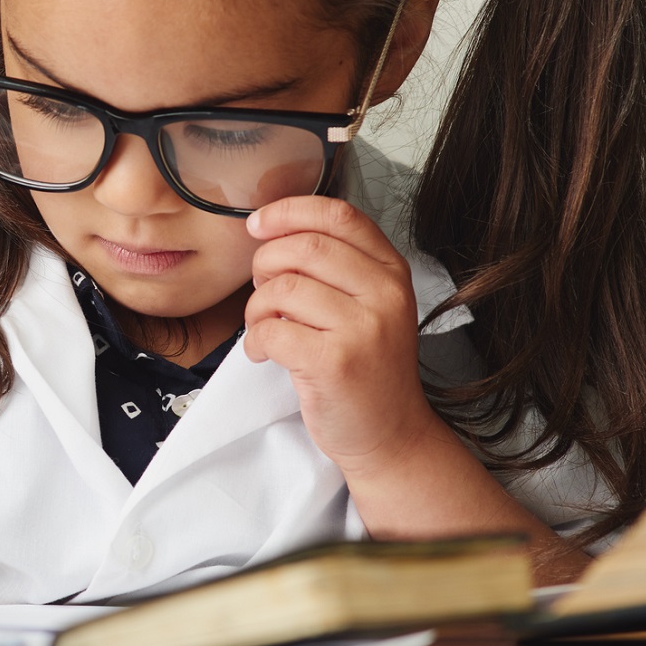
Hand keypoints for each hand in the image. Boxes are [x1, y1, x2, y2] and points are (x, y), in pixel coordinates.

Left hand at [242, 196, 438, 473]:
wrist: (389, 434)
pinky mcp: (334, 362)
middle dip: (265, 264)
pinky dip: (254, 340)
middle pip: (303, 247)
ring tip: (263, 326)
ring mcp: (363, 328)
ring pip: (282, 289)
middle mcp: (384, 294)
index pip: (339, 215)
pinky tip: (263, 352)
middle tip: (261, 290)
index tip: (258, 224)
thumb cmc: (368, 368)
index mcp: (391, 271)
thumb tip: (271, 232)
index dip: (289, 211)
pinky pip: (271, 330)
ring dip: (256, 308)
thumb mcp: (369, 306)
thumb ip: (335, 266)